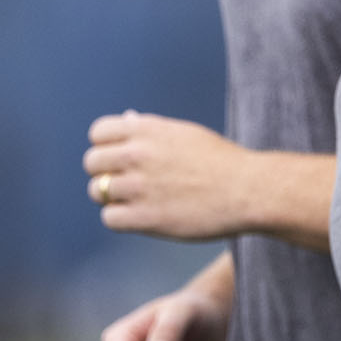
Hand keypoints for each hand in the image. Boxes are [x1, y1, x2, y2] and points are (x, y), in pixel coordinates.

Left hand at [84, 113, 260, 241]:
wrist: (248, 190)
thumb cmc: (220, 162)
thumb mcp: (185, 134)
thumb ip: (151, 130)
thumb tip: (126, 121)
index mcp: (146, 130)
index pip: (98, 133)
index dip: (105, 147)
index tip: (117, 158)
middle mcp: (137, 155)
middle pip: (92, 163)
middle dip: (104, 173)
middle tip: (123, 183)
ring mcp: (139, 186)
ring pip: (97, 192)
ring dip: (111, 198)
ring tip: (132, 202)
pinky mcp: (145, 217)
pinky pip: (109, 218)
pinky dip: (120, 219)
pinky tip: (138, 218)